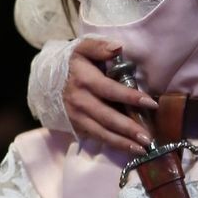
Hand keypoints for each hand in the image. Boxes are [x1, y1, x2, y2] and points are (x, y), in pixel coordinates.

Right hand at [61, 38, 158, 152]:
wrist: (45, 80)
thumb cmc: (72, 64)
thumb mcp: (82, 49)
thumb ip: (99, 47)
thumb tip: (118, 47)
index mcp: (85, 80)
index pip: (111, 90)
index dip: (131, 97)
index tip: (151, 104)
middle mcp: (80, 101)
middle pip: (107, 118)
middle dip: (129, 129)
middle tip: (148, 139)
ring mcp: (77, 117)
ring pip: (102, 133)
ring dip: (122, 143)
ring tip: (142, 150)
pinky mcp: (76, 126)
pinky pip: (96, 138)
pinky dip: (112, 145)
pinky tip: (128, 149)